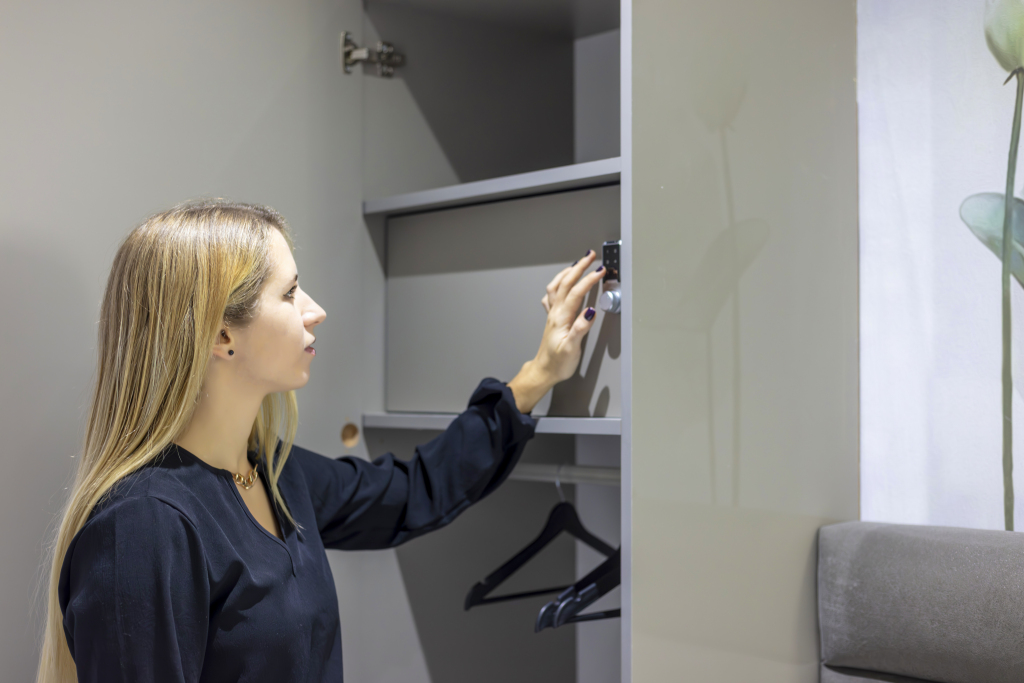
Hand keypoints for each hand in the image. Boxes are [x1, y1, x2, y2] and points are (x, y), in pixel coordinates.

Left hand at [508, 249, 603, 412]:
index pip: (576, 292)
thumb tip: (590, 311)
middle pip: (566, 283)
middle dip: (579, 267)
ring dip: (567, 272)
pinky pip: (552, 295)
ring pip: (556, 286)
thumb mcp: (571, 348)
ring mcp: (552, 314)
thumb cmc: (558, 363)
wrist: (544, 371)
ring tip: (578, 263)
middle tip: (590, 256)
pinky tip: (561, 284)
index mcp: (561, 318)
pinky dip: (558, 284)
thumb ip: (580, 328)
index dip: (589, 279)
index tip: (600, 270)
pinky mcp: (552, 318)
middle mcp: (555, 313)